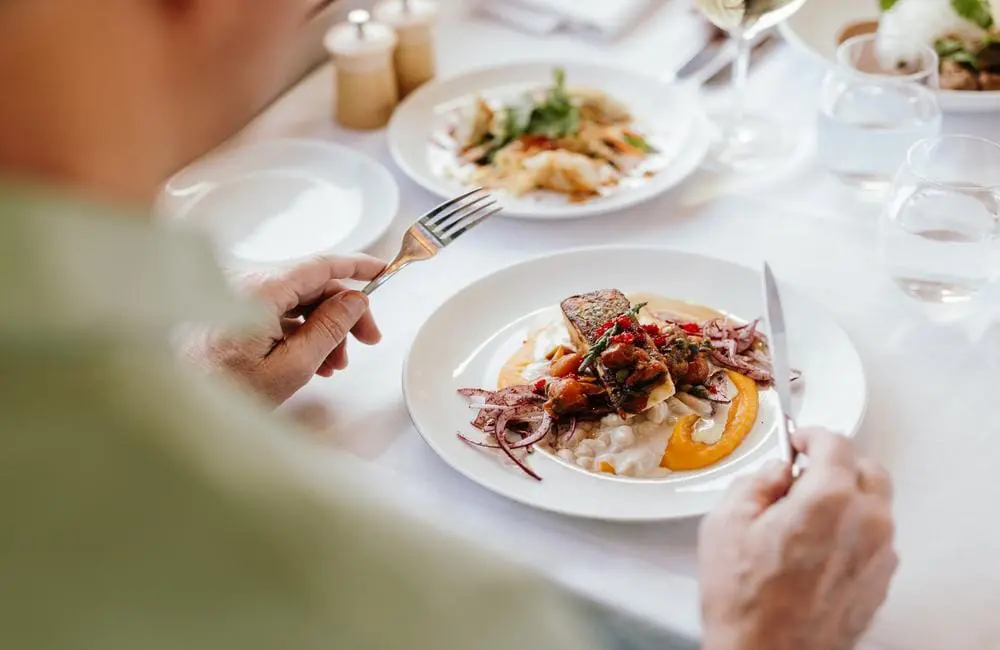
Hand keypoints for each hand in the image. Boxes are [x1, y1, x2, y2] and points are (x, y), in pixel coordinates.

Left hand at [188, 255, 385, 404]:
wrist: (175, 407)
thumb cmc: (225, 393)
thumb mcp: (291, 367)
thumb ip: (328, 329)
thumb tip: (354, 301)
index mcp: (261, 291)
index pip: (320, 266)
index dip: (356, 266)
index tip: (383, 271)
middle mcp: (246, 286)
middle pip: (311, 286)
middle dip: (344, 313)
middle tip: (368, 341)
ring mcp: (237, 299)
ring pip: (296, 302)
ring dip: (323, 328)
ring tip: (335, 365)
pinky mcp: (231, 314)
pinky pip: (277, 313)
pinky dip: (300, 333)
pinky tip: (313, 361)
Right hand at [699, 429, 896, 649]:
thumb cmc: (746, 600)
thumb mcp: (725, 522)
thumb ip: (755, 482)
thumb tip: (775, 474)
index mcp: (829, 498)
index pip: (834, 442)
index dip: (810, 435)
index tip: (797, 441)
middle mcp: (867, 522)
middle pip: (867, 470)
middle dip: (836, 464)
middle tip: (803, 476)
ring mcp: (880, 555)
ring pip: (874, 506)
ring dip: (847, 499)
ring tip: (805, 518)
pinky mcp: (880, 583)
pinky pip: (874, 540)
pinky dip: (853, 532)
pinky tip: (816, 550)